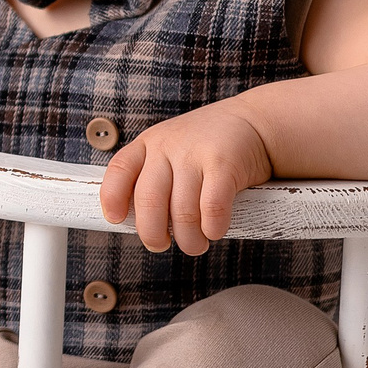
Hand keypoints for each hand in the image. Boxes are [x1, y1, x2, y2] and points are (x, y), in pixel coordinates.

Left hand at [98, 102, 272, 254]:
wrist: (254, 122)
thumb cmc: (206, 147)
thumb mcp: (171, 150)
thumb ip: (152, 177)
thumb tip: (137, 223)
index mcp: (149, 143)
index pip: (119, 170)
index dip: (112, 198)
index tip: (116, 219)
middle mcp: (168, 146)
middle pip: (148, 200)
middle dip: (152, 234)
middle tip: (160, 245)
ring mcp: (195, 154)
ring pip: (182, 212)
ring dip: (188, 239)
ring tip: (195, 244)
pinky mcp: (224, 164)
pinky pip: (212, 208)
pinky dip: (212, 229)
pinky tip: (214, 231)